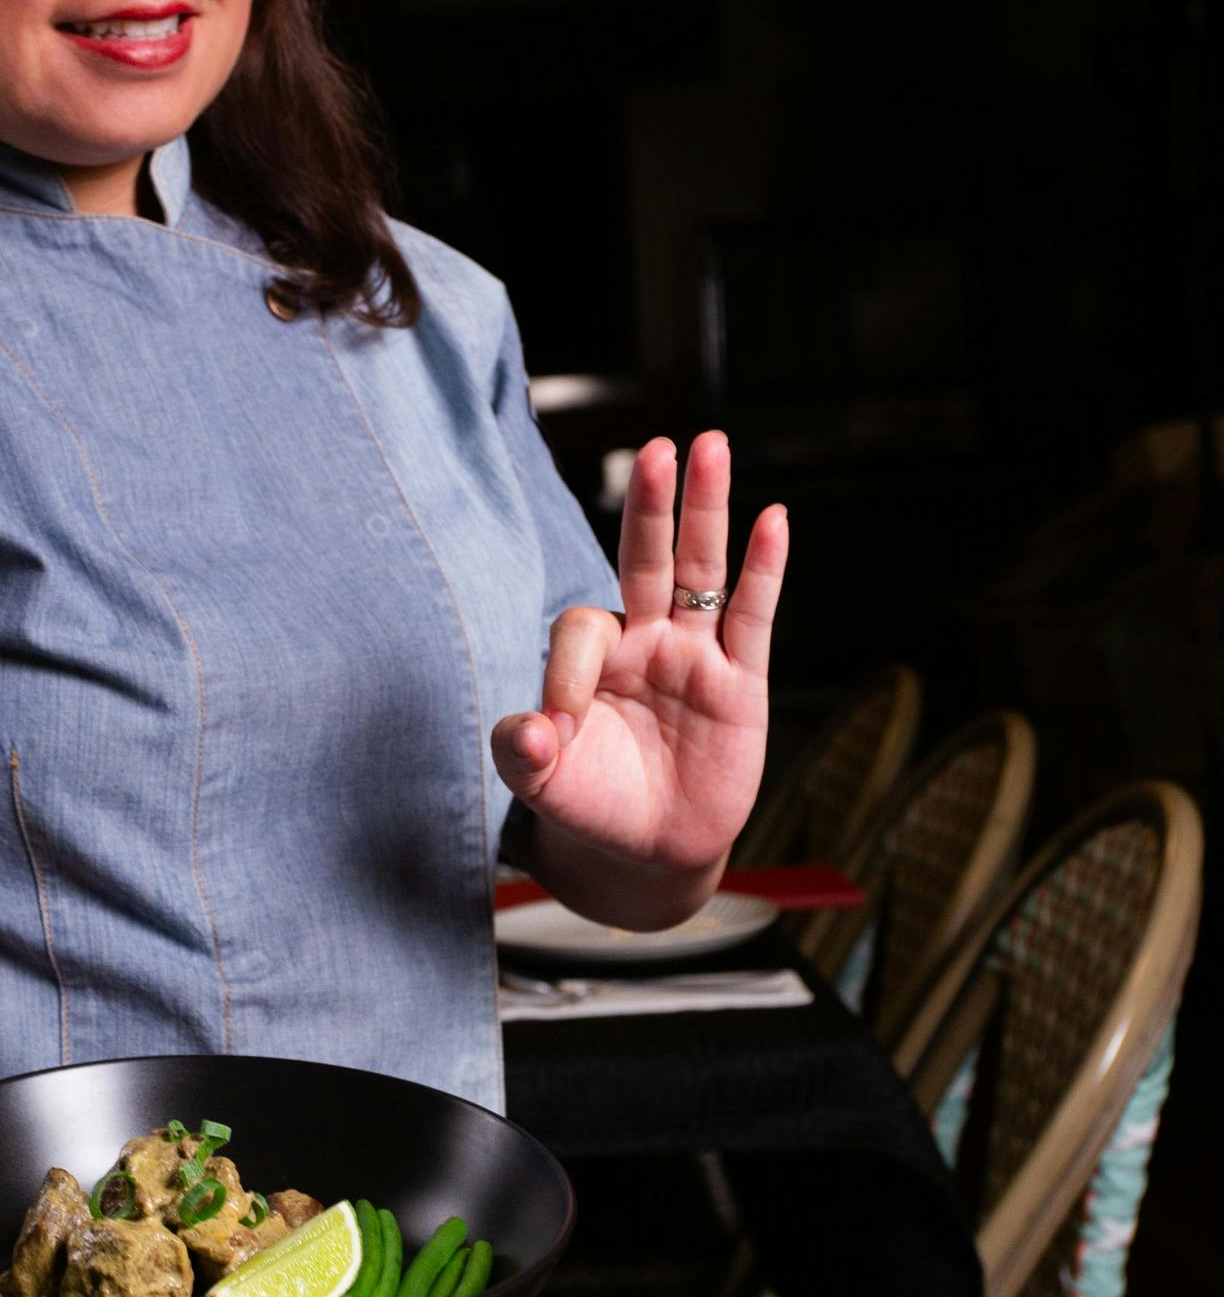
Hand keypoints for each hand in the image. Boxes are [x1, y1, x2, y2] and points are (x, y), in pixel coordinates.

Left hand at [489, 431, 786, 920]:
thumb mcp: (543, 783)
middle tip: (655, 449)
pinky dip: (764, 570)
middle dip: (650, 506)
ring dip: (707, 511)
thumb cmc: (590, 803)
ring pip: (702, 570)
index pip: (582, 629)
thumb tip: (531, 731)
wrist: (648, 850)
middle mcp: (643, 639)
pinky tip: (773, 520)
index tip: (554, 732)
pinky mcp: (740, 683)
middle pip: (646, 557)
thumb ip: (523, 754)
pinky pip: (753, 617)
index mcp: (591, 655)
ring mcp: (694, 655)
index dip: (566, 674)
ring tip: (712, 446)